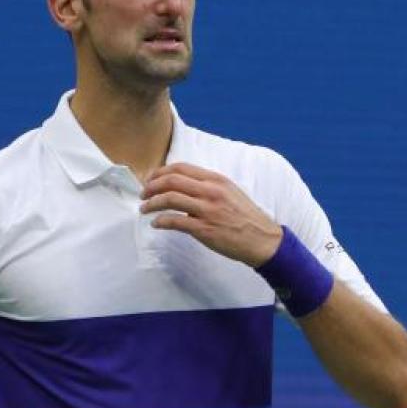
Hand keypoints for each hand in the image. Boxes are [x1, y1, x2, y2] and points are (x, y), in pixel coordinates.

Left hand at [140, 162, 282, 267]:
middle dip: (151, 186)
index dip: (160, 172)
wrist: (263, 239)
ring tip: (145, 209)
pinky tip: (156, 224)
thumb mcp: (230, 192)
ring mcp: (207, 210)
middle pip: (171, 181)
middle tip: (143, 194)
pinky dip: (161, 221)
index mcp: (216, 180)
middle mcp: (211, 192)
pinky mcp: (204, 229)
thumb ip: (208, 187)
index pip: (181, 168)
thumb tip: (183, 188)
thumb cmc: (245, 217)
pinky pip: (175, 221)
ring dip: (152, 203)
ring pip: (170, 199)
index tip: (150, 179)